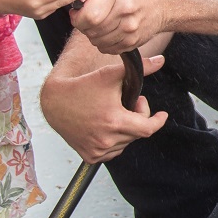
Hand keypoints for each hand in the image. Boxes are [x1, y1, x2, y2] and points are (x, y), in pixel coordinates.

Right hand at [41, 52, 167, 162]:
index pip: (148, 128)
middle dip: (138, 117)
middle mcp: (106, 140)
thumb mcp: (111, 74)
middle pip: (138, 133)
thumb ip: (140, 68)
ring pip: (126, 143)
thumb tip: (161, 60)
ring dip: (127, 130)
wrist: (54, 101)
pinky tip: (106, 127)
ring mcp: (97, 150)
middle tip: (130, 102)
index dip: (158, 121)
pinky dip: (114, 141)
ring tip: (116, 113)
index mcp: (115, 122)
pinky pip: (112, 152)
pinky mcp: (89, 156)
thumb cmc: (83, 86)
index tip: (162, 115)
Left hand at [71, 0, 165, 54]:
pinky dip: (104, 42)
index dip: (78, 17)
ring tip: (102, 23)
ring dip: (94, 35)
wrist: (163, 4)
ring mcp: (130, 27)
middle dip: (84, 26)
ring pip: (97, 41)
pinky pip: (107, 48)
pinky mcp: (133, 41)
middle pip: (91, 29)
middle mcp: (125, 9)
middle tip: (90, 18)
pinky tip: (110, 31)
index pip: (88, 15)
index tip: (78, 13)